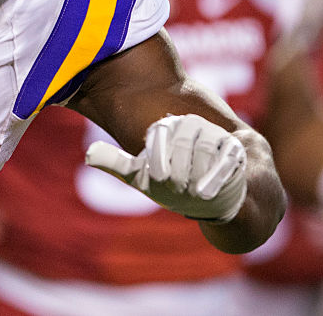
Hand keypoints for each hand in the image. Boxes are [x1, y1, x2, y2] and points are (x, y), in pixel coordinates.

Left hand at [85, 113, 246, 222]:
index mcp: (166, 126)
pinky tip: (205, 194)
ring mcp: (213, 135)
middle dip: (179, 172)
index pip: (160, 134)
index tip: (159, 179)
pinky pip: (225, 160)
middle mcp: (190, 125)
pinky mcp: (234, 150)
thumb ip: (116, 163)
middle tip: (177, 189)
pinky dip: (216, 177)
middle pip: (182, 145)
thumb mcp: (139, 176)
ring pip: (204, 151)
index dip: (158, 160)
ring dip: (197, 175)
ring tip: (193, 193)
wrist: (209, 197)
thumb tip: (88, 154)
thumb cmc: (170, 185)